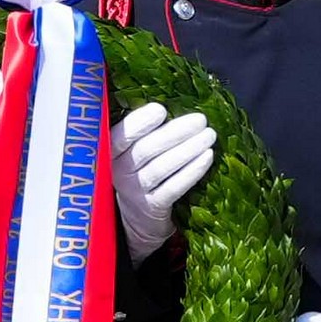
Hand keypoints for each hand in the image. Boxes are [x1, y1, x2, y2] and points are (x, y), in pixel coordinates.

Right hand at [111, 106, 215, 256]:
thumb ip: (145, 132)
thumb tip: (177, 101)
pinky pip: (173, 188)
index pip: (121, 136)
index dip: (140, 123)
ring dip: (188, 149)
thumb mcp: (132, 153)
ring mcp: (135, 192)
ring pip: (161, 168)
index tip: (160, 110)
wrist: (138, 220)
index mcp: (111, 152)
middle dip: (175, 132)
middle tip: (200, 120)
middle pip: (146, 150)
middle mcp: (119, 172)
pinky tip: (207, 157)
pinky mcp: (153, 207)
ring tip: (209, 135)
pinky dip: (191, 172)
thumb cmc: (140, 173)